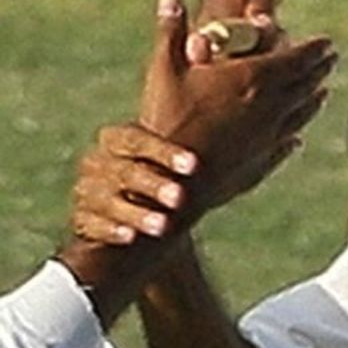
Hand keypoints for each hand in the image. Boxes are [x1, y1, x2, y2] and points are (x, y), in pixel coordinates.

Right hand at [71, 0, 334, 245]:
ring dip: (314, 100)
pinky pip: (286, 144)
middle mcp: (269, 107)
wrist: (176, 180)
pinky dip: (294, 134)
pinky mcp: (262, 163)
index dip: (314, 48)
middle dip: (319, 69)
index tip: (328, 42)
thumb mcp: (164, 68)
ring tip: (323, 92)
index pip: (295, 58)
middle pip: (304, 84)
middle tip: (332, 59)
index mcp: (251, 78)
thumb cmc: (167, 120)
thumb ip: (172, 30)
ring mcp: (269, 137)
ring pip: (301, 114)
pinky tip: (296, 138)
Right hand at [73, 124, 198, 244]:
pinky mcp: (82, 221)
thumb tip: (265, 109)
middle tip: (181, 198)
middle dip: (153, 184)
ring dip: (136, 212)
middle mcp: (98, 162)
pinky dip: (111, 231)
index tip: (194, 166)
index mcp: (119, 139)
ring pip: (107, 199)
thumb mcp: (184, 163)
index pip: (135, 139)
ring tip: (164, 225)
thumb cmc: (171, 182)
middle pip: (123, 171)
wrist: (152, 224)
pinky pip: (91, 225)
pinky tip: (131, 237)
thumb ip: (203, 141)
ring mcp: (87, 192)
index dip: (163, 152)